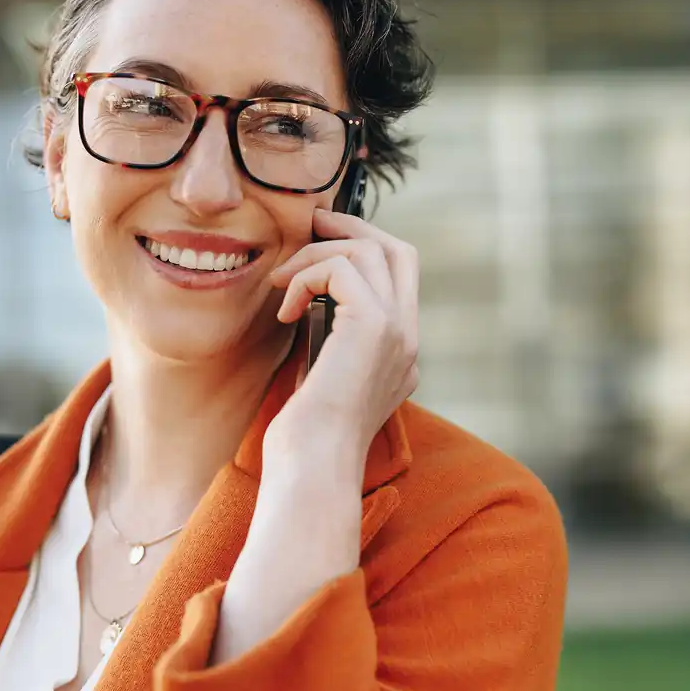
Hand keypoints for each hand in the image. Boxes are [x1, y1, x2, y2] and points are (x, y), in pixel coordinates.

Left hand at [266, 207, 418, 462]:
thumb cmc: (307, 437)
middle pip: (398, 250)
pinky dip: (306, 277)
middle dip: (352, 225)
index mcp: (401, 350)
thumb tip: (309, 306)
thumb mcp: (324, 380)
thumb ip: (331, 343)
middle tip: (311, 222)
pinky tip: (284, 311)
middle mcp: (409, 337)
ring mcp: (397, 330)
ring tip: (281, 284)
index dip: (362, 247)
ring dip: (315, 255)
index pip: (399, 275)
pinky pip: (341, 268)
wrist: (314, 468)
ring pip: (368, 250)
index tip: (319, 242)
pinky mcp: (373, 327)